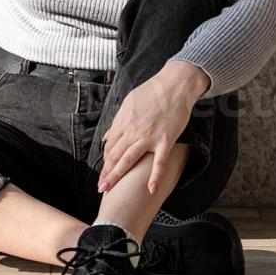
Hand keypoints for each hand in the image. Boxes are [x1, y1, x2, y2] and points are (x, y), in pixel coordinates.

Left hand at [96, 64, 206, 194]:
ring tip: (109, 190)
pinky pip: (159, 162)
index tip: (103, 173)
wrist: (175, 84)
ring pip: (129, 160)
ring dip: (117, 176)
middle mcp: (133, 131)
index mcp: (124, 122)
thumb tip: (107, 136)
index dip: (105, 162)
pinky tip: (150, 189)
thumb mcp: (128, 103)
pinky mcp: (166, 140)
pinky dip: (155, 176)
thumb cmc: (153, 92)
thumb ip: (117, 122)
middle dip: (106, 173)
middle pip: (114, 155)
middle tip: (100, 187)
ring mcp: (149, 136)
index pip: (109, 146)